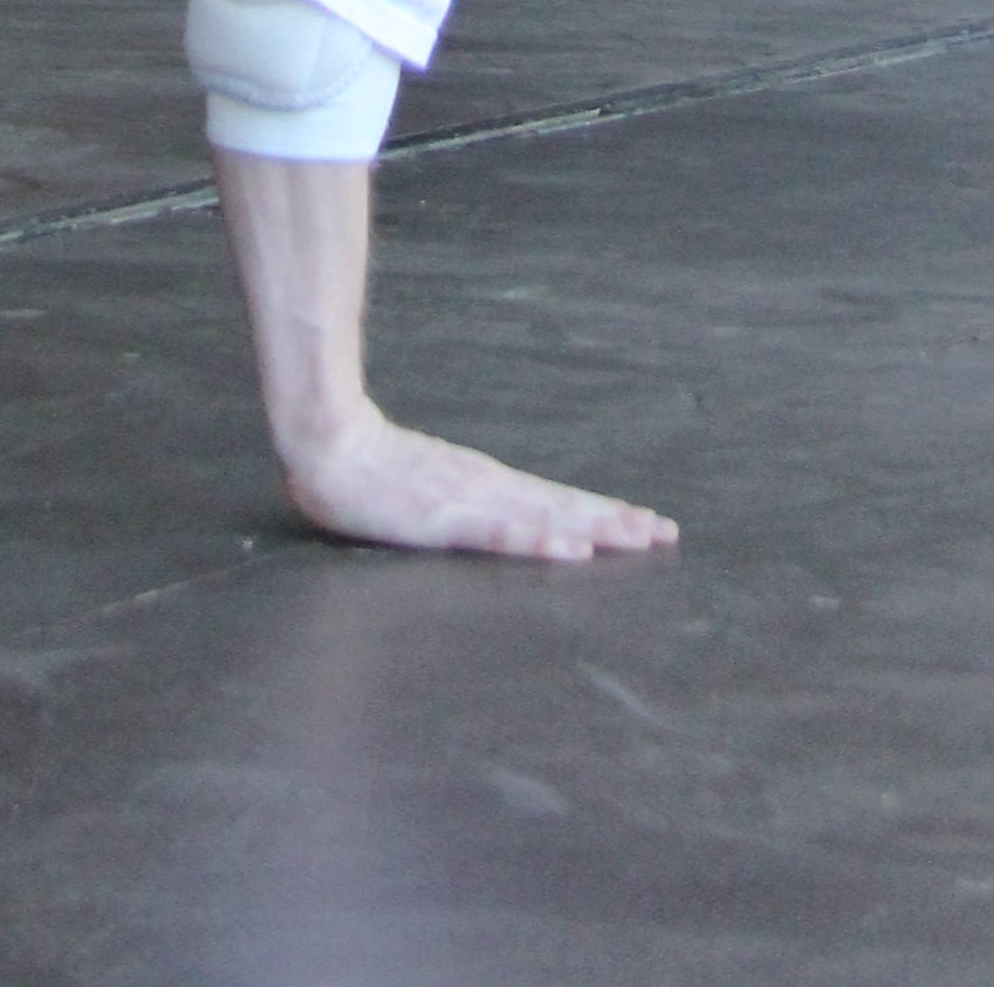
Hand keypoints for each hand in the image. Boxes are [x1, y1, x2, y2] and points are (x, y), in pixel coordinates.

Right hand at [281, 401, 676, 563]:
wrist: (327, 444)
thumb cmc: (368, 470)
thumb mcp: (426, 489)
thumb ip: (460, 501)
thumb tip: (495, 513)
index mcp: (486, 484)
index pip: (555, 501)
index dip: (602, 513)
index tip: (647, 523)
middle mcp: (489, 488)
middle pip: (563, 506)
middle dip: (615, 521)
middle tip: (666, 533)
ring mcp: (470, 500)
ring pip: (544, 517)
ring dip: (593, 528)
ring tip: (636, 538)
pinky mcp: (445, 517)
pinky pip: (501, 533)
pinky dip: (540, 540)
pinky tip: (570, 548)